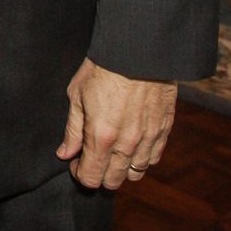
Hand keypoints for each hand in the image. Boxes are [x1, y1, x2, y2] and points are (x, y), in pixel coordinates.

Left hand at [56, 57, 176, 189]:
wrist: (137, 50)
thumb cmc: (103, 67)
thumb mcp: (77, 94)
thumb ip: (73, 129)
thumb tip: (65, 153)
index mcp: (101, 136)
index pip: (91, 177)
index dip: (80, 174)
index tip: (75, 163)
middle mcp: (127, 144)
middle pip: (114, 180)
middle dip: (100, 174)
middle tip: (92, 157)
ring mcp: (149, 138)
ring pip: (135, 173)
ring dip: (122, 168)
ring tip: (113, 151)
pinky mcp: (164, 129)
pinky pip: (154, 157)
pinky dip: (142, 157)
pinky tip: (132, 144)